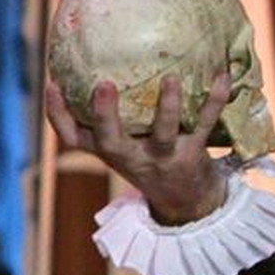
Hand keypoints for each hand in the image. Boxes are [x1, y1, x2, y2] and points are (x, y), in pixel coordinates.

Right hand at [44, 73, 231, 223]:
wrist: (187, 202)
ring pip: (162, 132)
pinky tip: (222, 76)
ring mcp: (164, 157)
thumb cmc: (146, 162)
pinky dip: (215, 100)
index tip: (52, 85)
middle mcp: (133, 157)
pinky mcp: (194, 154)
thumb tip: (79, 72)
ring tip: (171, 78)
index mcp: (110, 152)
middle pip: (111, 141)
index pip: (72, 137)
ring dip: (168, 106)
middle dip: (105, 114)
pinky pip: (205, 124)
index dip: (58, 113)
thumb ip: (101, 120)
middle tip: (104, 85)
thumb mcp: (119, 147)